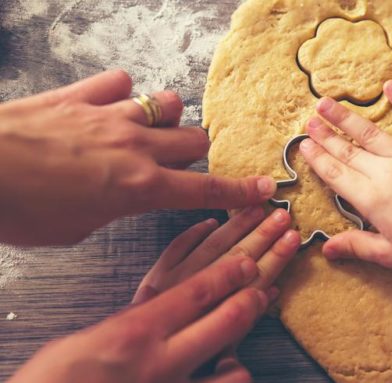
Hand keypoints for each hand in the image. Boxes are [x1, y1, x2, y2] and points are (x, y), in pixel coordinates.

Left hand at [0, 70, 276, 245]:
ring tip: (148, 129)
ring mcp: (110, 115)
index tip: (263, 190)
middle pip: (195, 142)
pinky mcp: (81, 95)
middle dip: (195, 154)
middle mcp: (135, 147)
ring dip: (165, 119)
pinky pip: (119, 83)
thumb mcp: (75, 230)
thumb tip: (114, 196)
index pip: (205, 191)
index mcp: (139, 188)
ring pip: (166, 105)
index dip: (239, 192)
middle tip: (179, 164)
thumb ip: (110, 208)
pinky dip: (121, 95)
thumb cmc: (18, 209)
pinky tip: (107, 106)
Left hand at [9, 207, 299, 382]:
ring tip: (256, 211)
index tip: (287, 253)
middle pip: (219, 273)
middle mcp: (159, 322)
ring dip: (231, 232)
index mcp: (170, 357)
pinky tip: (209, 223)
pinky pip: (164, 260)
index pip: (233, 310)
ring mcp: (144, 303)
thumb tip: (241, 367)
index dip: (265, 278)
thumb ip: (212, 382)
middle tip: (284, 221)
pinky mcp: (133, 294)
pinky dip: (188, 239)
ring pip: (195, 258)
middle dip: (258, 244)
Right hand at [299, 81, 391, 297]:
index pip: (335, 174)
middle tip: (309, 121)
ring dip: (347, 118)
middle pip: (348, 151)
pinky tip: (391, 86)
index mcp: (371, 199)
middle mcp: (385, 173)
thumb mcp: (389, 254)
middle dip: (326, 135)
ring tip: (328, 103)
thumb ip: (356, 246)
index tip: (303, 145)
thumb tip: (326, 249)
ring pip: (371, 133)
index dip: (317, 159)